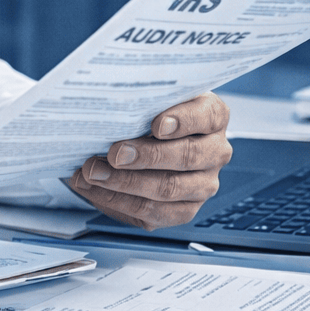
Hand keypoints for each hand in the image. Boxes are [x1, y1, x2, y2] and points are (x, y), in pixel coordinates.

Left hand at [67, 92, 231, 229]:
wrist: (142, 139)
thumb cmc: (147, 112)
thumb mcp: (150, 97)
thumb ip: (141, 99)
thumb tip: (109, 107)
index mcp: (213, 117)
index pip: (207, 116)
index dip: (183, 121)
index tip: (157, 125)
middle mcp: (215, 152)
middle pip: (188, 157)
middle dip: (147, 156)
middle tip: (115, 154)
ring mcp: (203, 184)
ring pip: (170, 189)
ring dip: (126, 183)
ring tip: (94, 173)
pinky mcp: (184, 209)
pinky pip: (155, 213)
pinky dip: (120, 202)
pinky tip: (95, 190)